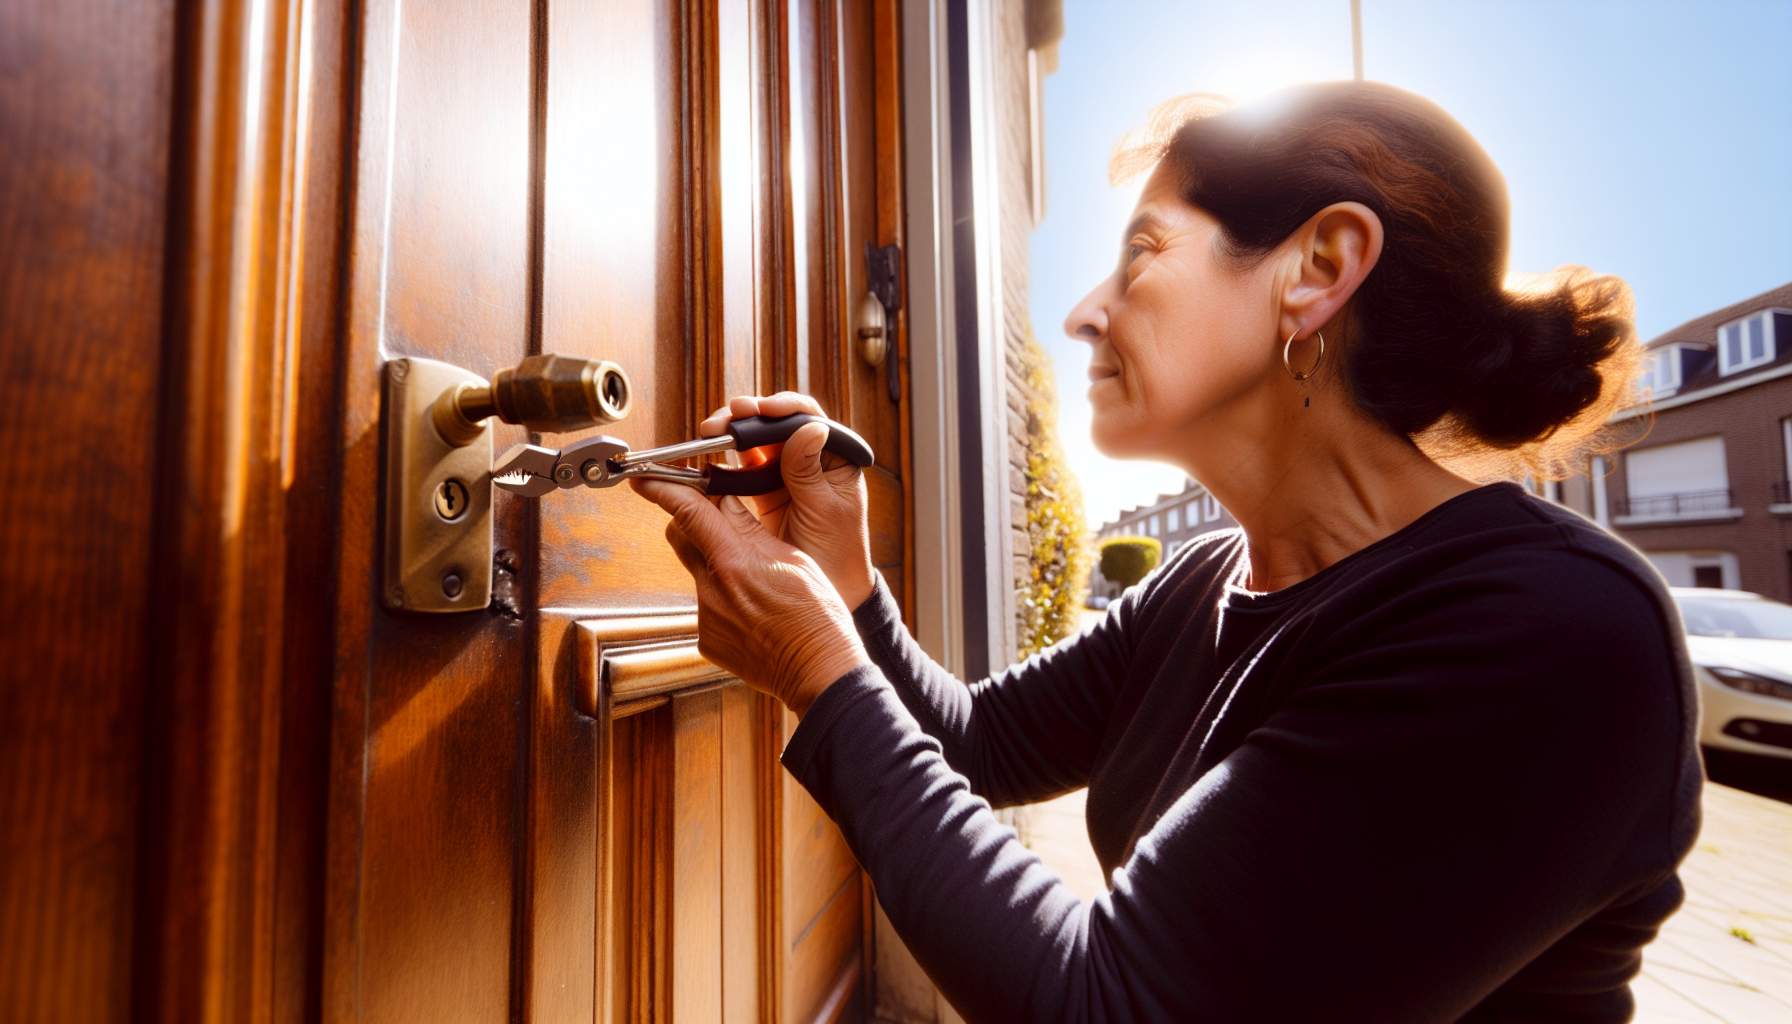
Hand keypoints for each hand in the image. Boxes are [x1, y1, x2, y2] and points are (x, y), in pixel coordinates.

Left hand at [631, 476, 870, 715]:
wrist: (820, 670)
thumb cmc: (817, 615)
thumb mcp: (793, 558)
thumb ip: (751, 531)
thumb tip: (726, 504)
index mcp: (736, 562)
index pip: (688, 513)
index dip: (661, 490)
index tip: (643, 480)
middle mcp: (713, 589)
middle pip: (682, 539)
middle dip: (692, 523)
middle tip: (717, 521)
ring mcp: (707, 618)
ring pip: (699, 574)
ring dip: (718, 567)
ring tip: (757, 585)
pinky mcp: (708, 640)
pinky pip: (707, 607)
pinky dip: (724, 601)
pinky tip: (753, 613)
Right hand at [699, 392, 875, 608]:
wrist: (826, 591)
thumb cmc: (838, 552)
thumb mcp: (825, 511)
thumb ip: (810, 472)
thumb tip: (810, 428)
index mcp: (836, 457)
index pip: (810, 418)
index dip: (784, 408)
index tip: (762, 409)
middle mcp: (810, 458)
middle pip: (777, 423)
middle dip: (750, 416)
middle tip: (726, 419)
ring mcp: (785, 472)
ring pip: (756, 440)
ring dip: (733, 433)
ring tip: (711, 433)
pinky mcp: (764, 489)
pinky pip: (742, 466)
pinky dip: (725, 461)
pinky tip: (710, 459)